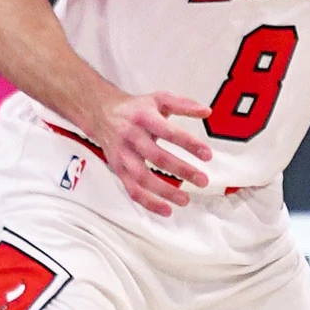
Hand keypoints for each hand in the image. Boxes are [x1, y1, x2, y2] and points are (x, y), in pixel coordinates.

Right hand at [87, 91, 213, 215]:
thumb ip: (185, 104)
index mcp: (145, 118)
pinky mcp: (118, 169)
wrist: (101, 113)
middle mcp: (132, 137)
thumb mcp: (160, 99)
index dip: (189, 144)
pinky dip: (148, 202)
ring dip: (164, 191)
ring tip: (185, 200)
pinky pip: (132, 189)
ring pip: (142, 178)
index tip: (207, 155)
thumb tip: (207, 111)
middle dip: (182, 170)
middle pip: (157, 157)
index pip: (170, 133)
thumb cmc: (136, 108)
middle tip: (202, 180)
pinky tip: (166, 210)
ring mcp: (123, 155)